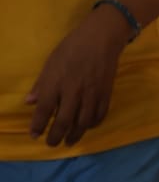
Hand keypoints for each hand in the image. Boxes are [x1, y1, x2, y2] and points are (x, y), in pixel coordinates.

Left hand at [26, 10, 129, 146]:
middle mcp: (74, 91)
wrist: (102, 38)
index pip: (44, 109)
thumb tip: (30, 102)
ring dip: (74, 135)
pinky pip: (100, 115)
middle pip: (63, 121)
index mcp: (57, 82)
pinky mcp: (106, 94)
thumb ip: (41, 84)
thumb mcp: (51, 62)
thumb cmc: (72, 47)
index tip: (34, 135)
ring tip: (69, 141)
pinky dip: (92, 124)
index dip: (38, 125)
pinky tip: (87, 127)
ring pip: (83, 122)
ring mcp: (92, 94)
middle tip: (52, 143)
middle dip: (56, 136)